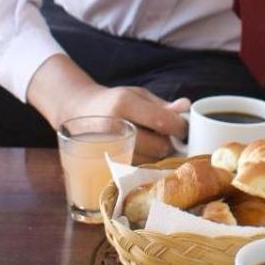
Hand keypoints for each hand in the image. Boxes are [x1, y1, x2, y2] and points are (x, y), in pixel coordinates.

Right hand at [27, 53, 189, 159]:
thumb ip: (162, 105)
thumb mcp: (136, 95)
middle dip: (167, 143)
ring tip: (148, 143)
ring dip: (156, 155)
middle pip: (158, 146)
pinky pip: (136, 169)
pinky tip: (139, 153)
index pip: (162, 121)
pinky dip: (144, 163)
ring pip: (150, 161)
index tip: (183, 128)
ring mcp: (108, 149)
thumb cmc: (112, 102)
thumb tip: (186, 106)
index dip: (180, 127)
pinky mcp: (105, 164)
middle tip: (163, 136)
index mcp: (123, 104)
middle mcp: (114, 127)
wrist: (77, 111)